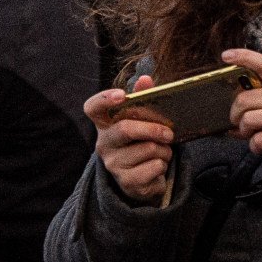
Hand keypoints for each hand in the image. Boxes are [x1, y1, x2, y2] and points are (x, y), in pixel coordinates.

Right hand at [85, 78, 175, 202]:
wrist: (144, 179)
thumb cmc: (142, 142)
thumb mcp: (143, 121)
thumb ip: (143, 99)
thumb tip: (145, 79)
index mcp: (105, 124)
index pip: (93, 108)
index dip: (104, 99)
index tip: (122, 94)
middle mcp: (104, 144)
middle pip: (126, 129)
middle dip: (153, 129)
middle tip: (169, 134)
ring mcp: (113, 164)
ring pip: (148, 148)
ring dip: (163, 149)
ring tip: (161, 152)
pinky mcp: (127, 182)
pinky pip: (155, 166)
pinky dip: (163, 164)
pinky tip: (157, 166)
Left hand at [223, 48, 261, 162]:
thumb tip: (236, 111)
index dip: (243, 57)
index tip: (226, 55)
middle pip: (245, 99)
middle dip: (234, 113)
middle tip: (236, 121)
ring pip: (249, 121)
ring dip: (243, 131)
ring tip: (251, 135)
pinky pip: (259, 140)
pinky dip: (254, 146)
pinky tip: (261, 146)